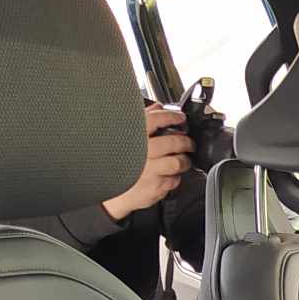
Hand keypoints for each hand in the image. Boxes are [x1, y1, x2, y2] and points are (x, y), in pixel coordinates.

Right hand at [102, 105, 191, 220]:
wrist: (110, 192)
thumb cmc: (118, 163)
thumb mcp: (125, 137)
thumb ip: (143, 120)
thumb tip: (158, 108)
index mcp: (133, 137)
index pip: (156, 119)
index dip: (172, 116)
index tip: (180, 118)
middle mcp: (141, 153)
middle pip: (174, 142)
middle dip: (186, 142)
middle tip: (188, 143)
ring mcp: (149, 171)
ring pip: (178, 162)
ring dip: (184, 161)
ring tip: (183, 160)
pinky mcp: (155, 187)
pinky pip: (174, 180)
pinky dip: (175, 177)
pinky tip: (169, 174)